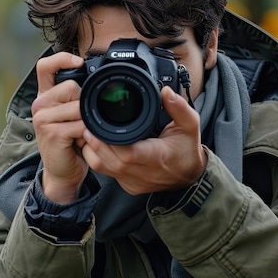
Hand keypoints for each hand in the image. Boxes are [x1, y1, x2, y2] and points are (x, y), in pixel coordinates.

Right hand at [31, 52, 88, 203]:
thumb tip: (96, 81)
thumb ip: (77, 98)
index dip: (62, 59)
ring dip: (87, 121)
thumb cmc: (70, 141)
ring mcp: (43, 118)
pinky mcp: (52, 132)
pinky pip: (80, 124)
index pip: (46, 66)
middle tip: (82, 121)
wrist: (62, 170)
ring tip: (81, 132)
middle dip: (84, 103)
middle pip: (71, 87)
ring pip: (77, 106)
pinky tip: (82, 140)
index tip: (79, 62)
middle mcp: (40, 104)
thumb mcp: (73, 115)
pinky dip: (87, 132)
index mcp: (45, 96)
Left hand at [81, 86, 206, 194]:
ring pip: (103, 168)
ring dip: (93, 151)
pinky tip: (100, 145)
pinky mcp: (129, 186)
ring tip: (90, 132)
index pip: (127, 154)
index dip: (107, 141)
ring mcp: (134, 182)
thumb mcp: (190, 125)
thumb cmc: (187, 149)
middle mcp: (143, 173)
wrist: (190, 176)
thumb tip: (166, 91)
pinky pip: (107, 174)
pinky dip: (100, 159)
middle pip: (108, 161)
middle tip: (87, 124)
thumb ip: (178, 107)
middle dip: (94, 142)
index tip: (98, 126)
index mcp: (157, 157)